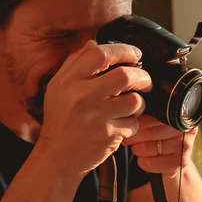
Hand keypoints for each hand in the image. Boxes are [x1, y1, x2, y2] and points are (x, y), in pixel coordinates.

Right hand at [34, 41, 150, 178]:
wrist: (56, 157)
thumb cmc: (60, 121)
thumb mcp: (58, 88)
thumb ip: (74, 63)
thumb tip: (94, 43)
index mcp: (68, 81)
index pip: (99, 54)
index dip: (123, 51)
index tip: (135, 54)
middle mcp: (81, 97)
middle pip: (124, 76)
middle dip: (142, 76)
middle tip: (144, 81)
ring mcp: (95, 117)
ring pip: (134, 101)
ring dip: (140, 102)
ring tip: (132, 105)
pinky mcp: (107, 135)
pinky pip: (133, 123)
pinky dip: (133, 124)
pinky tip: (123, 125)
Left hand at [124, 114, 197, 177]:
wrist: (174, 158)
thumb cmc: (161, 136)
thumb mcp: (156, 123)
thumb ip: (147, 115)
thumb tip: (128, 115)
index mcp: (178, 116)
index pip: (151, 117)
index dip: (136, 123)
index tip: (128, 126)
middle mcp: (185, 129)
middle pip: (149, 132)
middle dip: (133, 137)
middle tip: (127, 139)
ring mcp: (184, 146)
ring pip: (147, 148)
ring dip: (136, 149)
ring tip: (137, 148)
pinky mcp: (179, 162)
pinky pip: (151, 163)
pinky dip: (142, 162)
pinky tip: (143, 159)